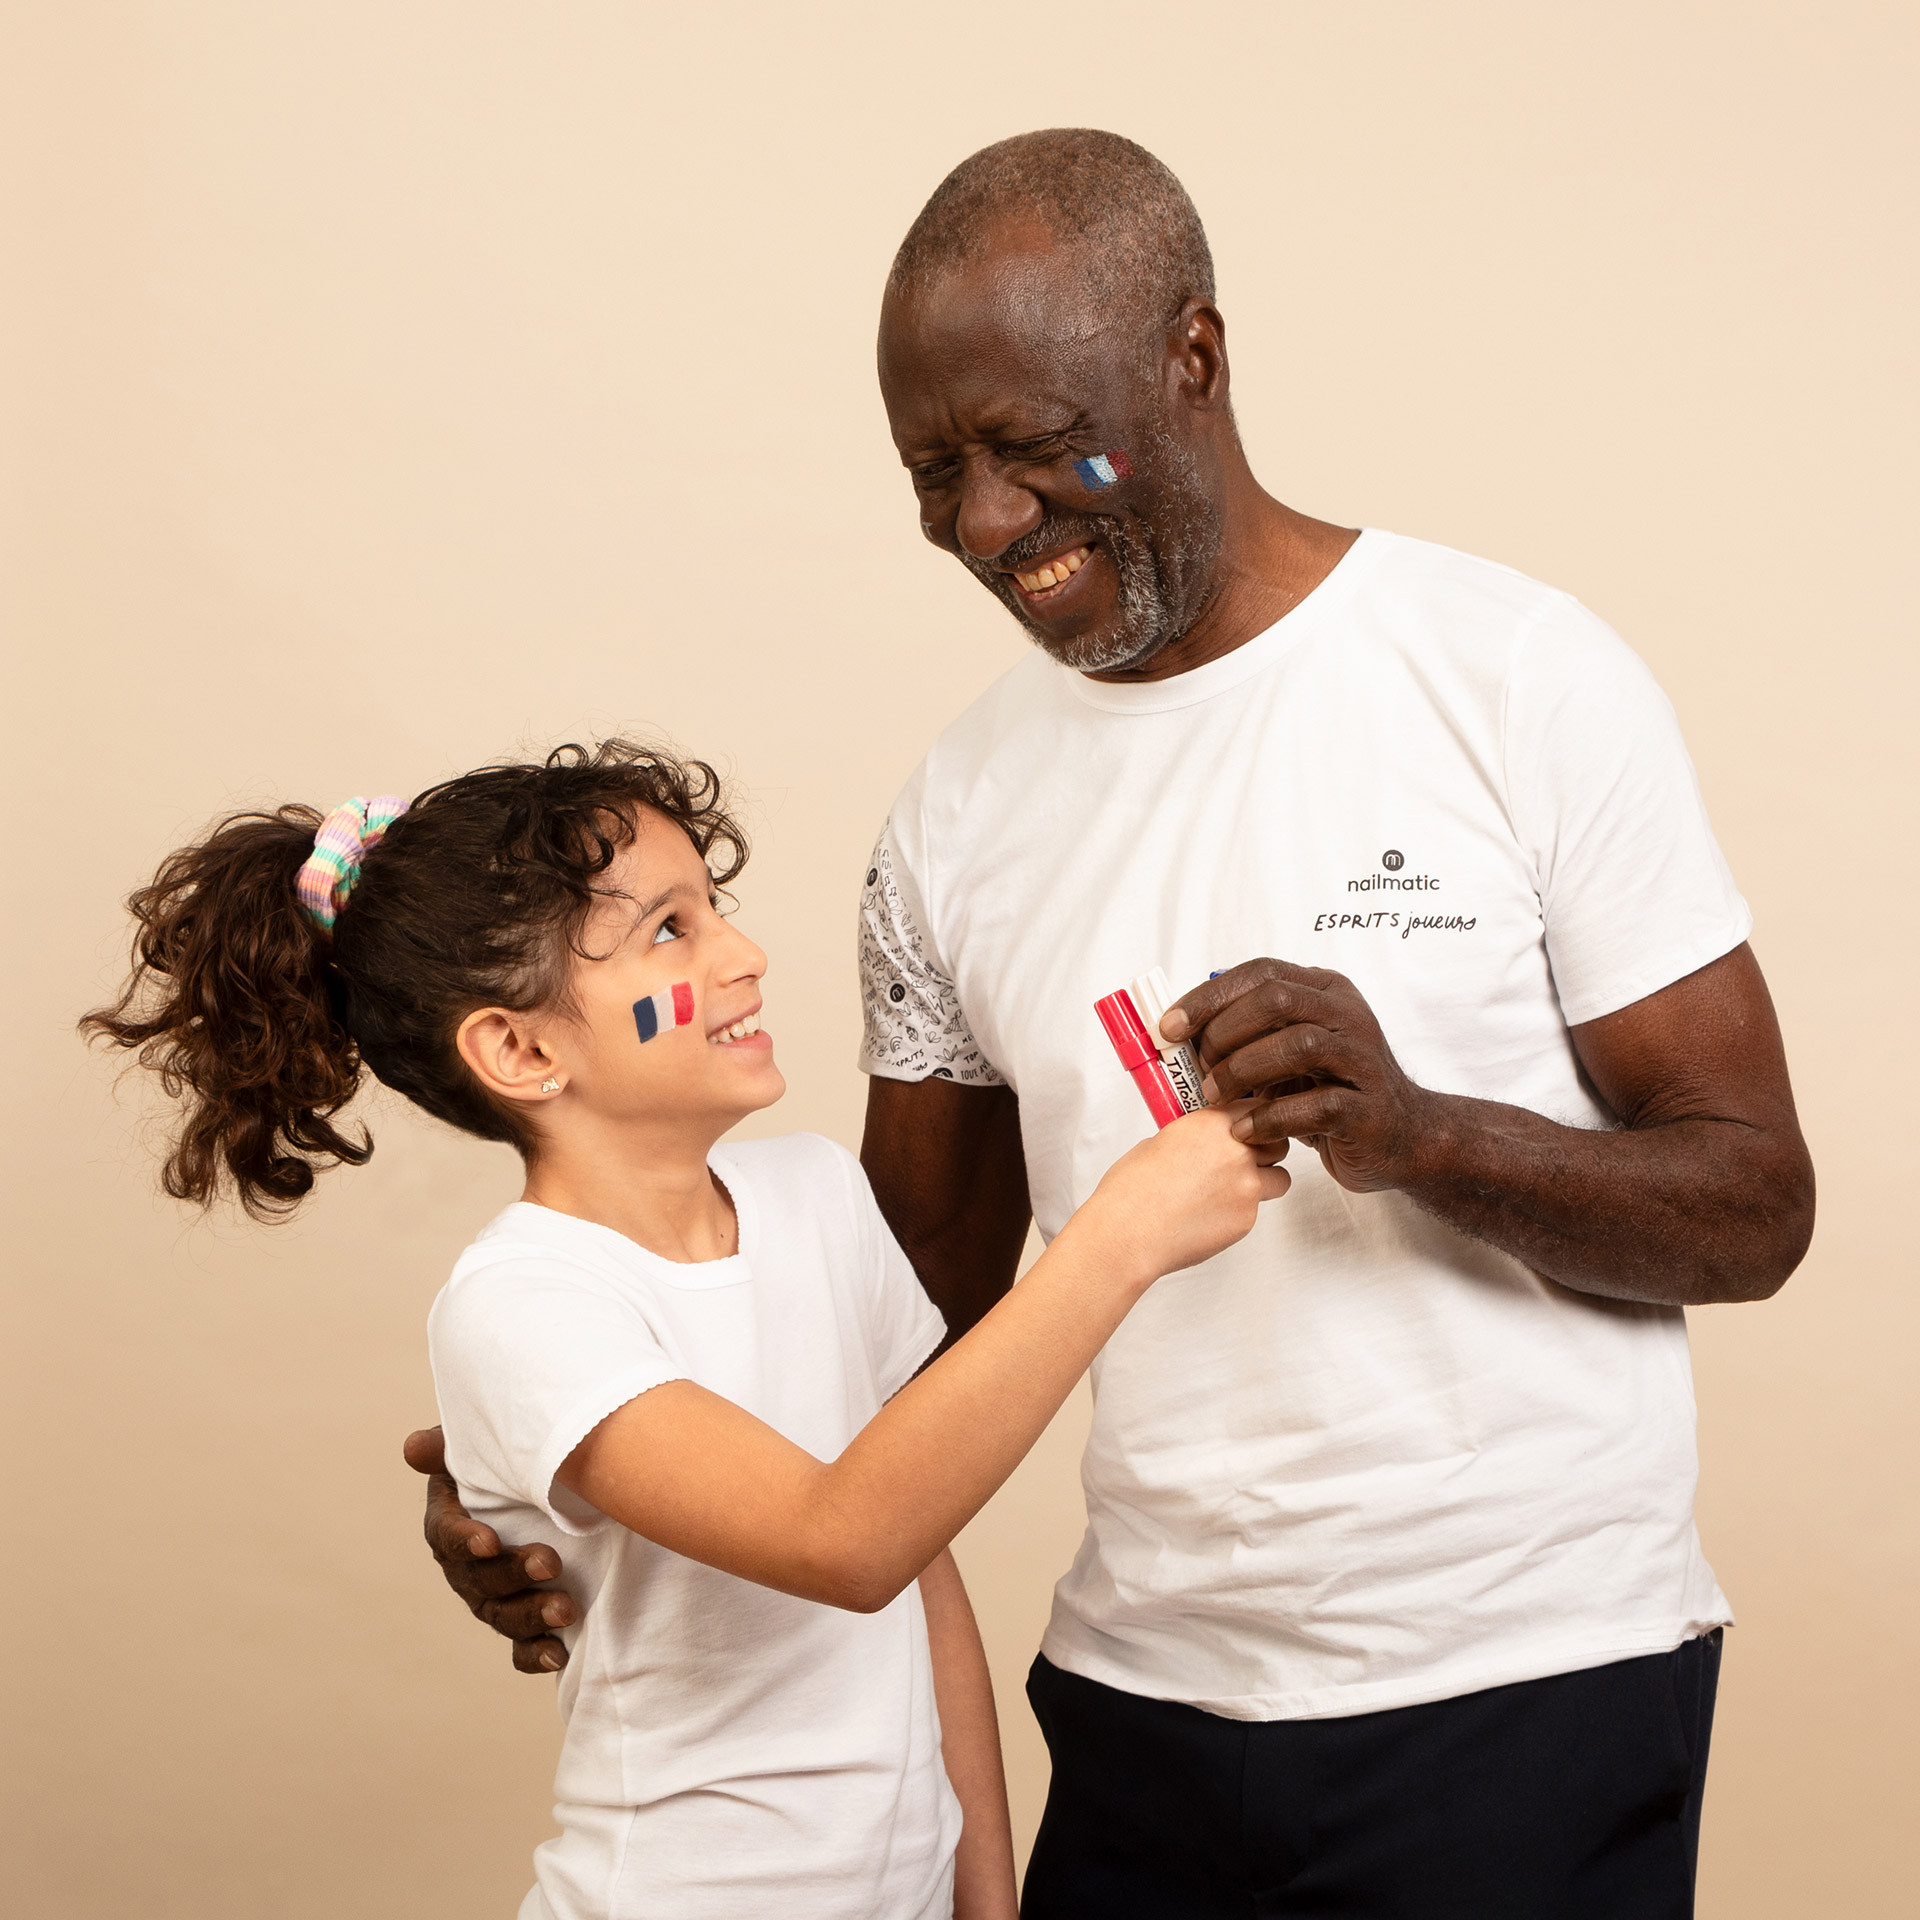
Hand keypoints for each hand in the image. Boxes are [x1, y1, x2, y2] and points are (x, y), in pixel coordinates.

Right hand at [403, 1426, 575, 1673]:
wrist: (550, 1489)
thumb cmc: (506, 1462)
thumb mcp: (481, 1448)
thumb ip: (449, 1447)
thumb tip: (414, 1448)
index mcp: (450, 1523)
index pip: (445, 1535)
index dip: (464, 1539)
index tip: (489, 1541)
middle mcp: (466, 1568)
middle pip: (479, 1579)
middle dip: (514, 1574)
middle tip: (551, 1562)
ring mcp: (493, 1598)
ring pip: (502, 1615)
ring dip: (531, 1614)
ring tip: (566, 1609)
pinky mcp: (522, 1620)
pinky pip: (520, 1648)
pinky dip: (536, 1654)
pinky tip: (558, 1654)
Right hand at [1084, 1104, 1289, 1278]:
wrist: (1128, 1232)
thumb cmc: (1131, 1190)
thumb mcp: (1158, 1142)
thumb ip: (1193, 1139)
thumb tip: (1202, 1144)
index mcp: (1213, 1124)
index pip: (1257, 1109)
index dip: (1253, 1120)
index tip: (1248, 1127)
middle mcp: (1237, 1152)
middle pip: (1278, 1143)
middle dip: (1266, 1150)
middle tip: (1246, 1159)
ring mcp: (1247, 1186)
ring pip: (1279, 1179)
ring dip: (1263, 1182)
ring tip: (1233, 1191)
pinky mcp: (1246, 1219)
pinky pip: (1255, 1211)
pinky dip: (1239, 1212)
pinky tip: (1209, 1216)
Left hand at [1161, 959, 1430, 1192]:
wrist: (1402, 1137)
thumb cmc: (1332, 1091)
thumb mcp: (1290, 1053)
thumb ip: (1249, 1034)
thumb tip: (1178, 1032)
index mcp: (1325, 990)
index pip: (1261, 973)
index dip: (1209, 997)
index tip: (1169, 1026)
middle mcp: (1348, 1015)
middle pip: (1276, 1000)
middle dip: (1224, 1033)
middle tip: (1198, 1067)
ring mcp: (1362, 1060)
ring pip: (1297, 1045)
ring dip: (1242, 1072)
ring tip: (1214, 1098)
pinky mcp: (1368, 1108)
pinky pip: (1316, 1105)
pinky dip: (1269, 1118)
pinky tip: (1244, 1130)